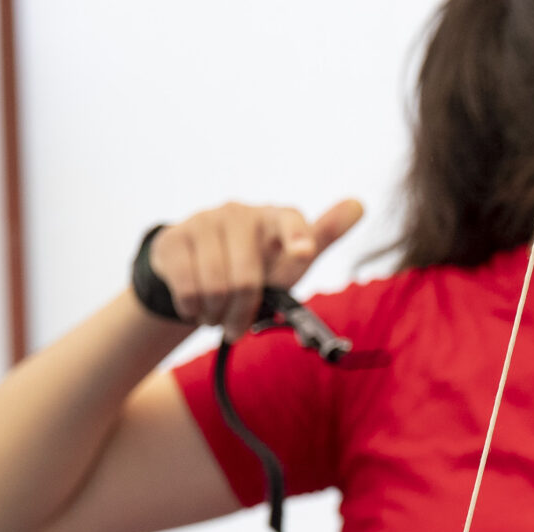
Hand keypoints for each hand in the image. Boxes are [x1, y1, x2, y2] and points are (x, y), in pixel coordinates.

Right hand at [145, 199, 364, 337]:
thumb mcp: (291, 260)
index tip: (303, 252)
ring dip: (217, 315)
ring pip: (214, 287)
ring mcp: (203, 221)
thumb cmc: (259, 265)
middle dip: (242, 314)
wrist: (198, 269)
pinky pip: (187, 288)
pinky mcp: (173, 239)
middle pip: (245, 279)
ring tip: (218, 316)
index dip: (297, 236)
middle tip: (238, 326)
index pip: (290, 221)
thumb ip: (323, 237)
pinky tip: (197, 307)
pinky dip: (193, 309)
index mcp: (274, 217)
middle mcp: (238, 212)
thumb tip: (360, 204)